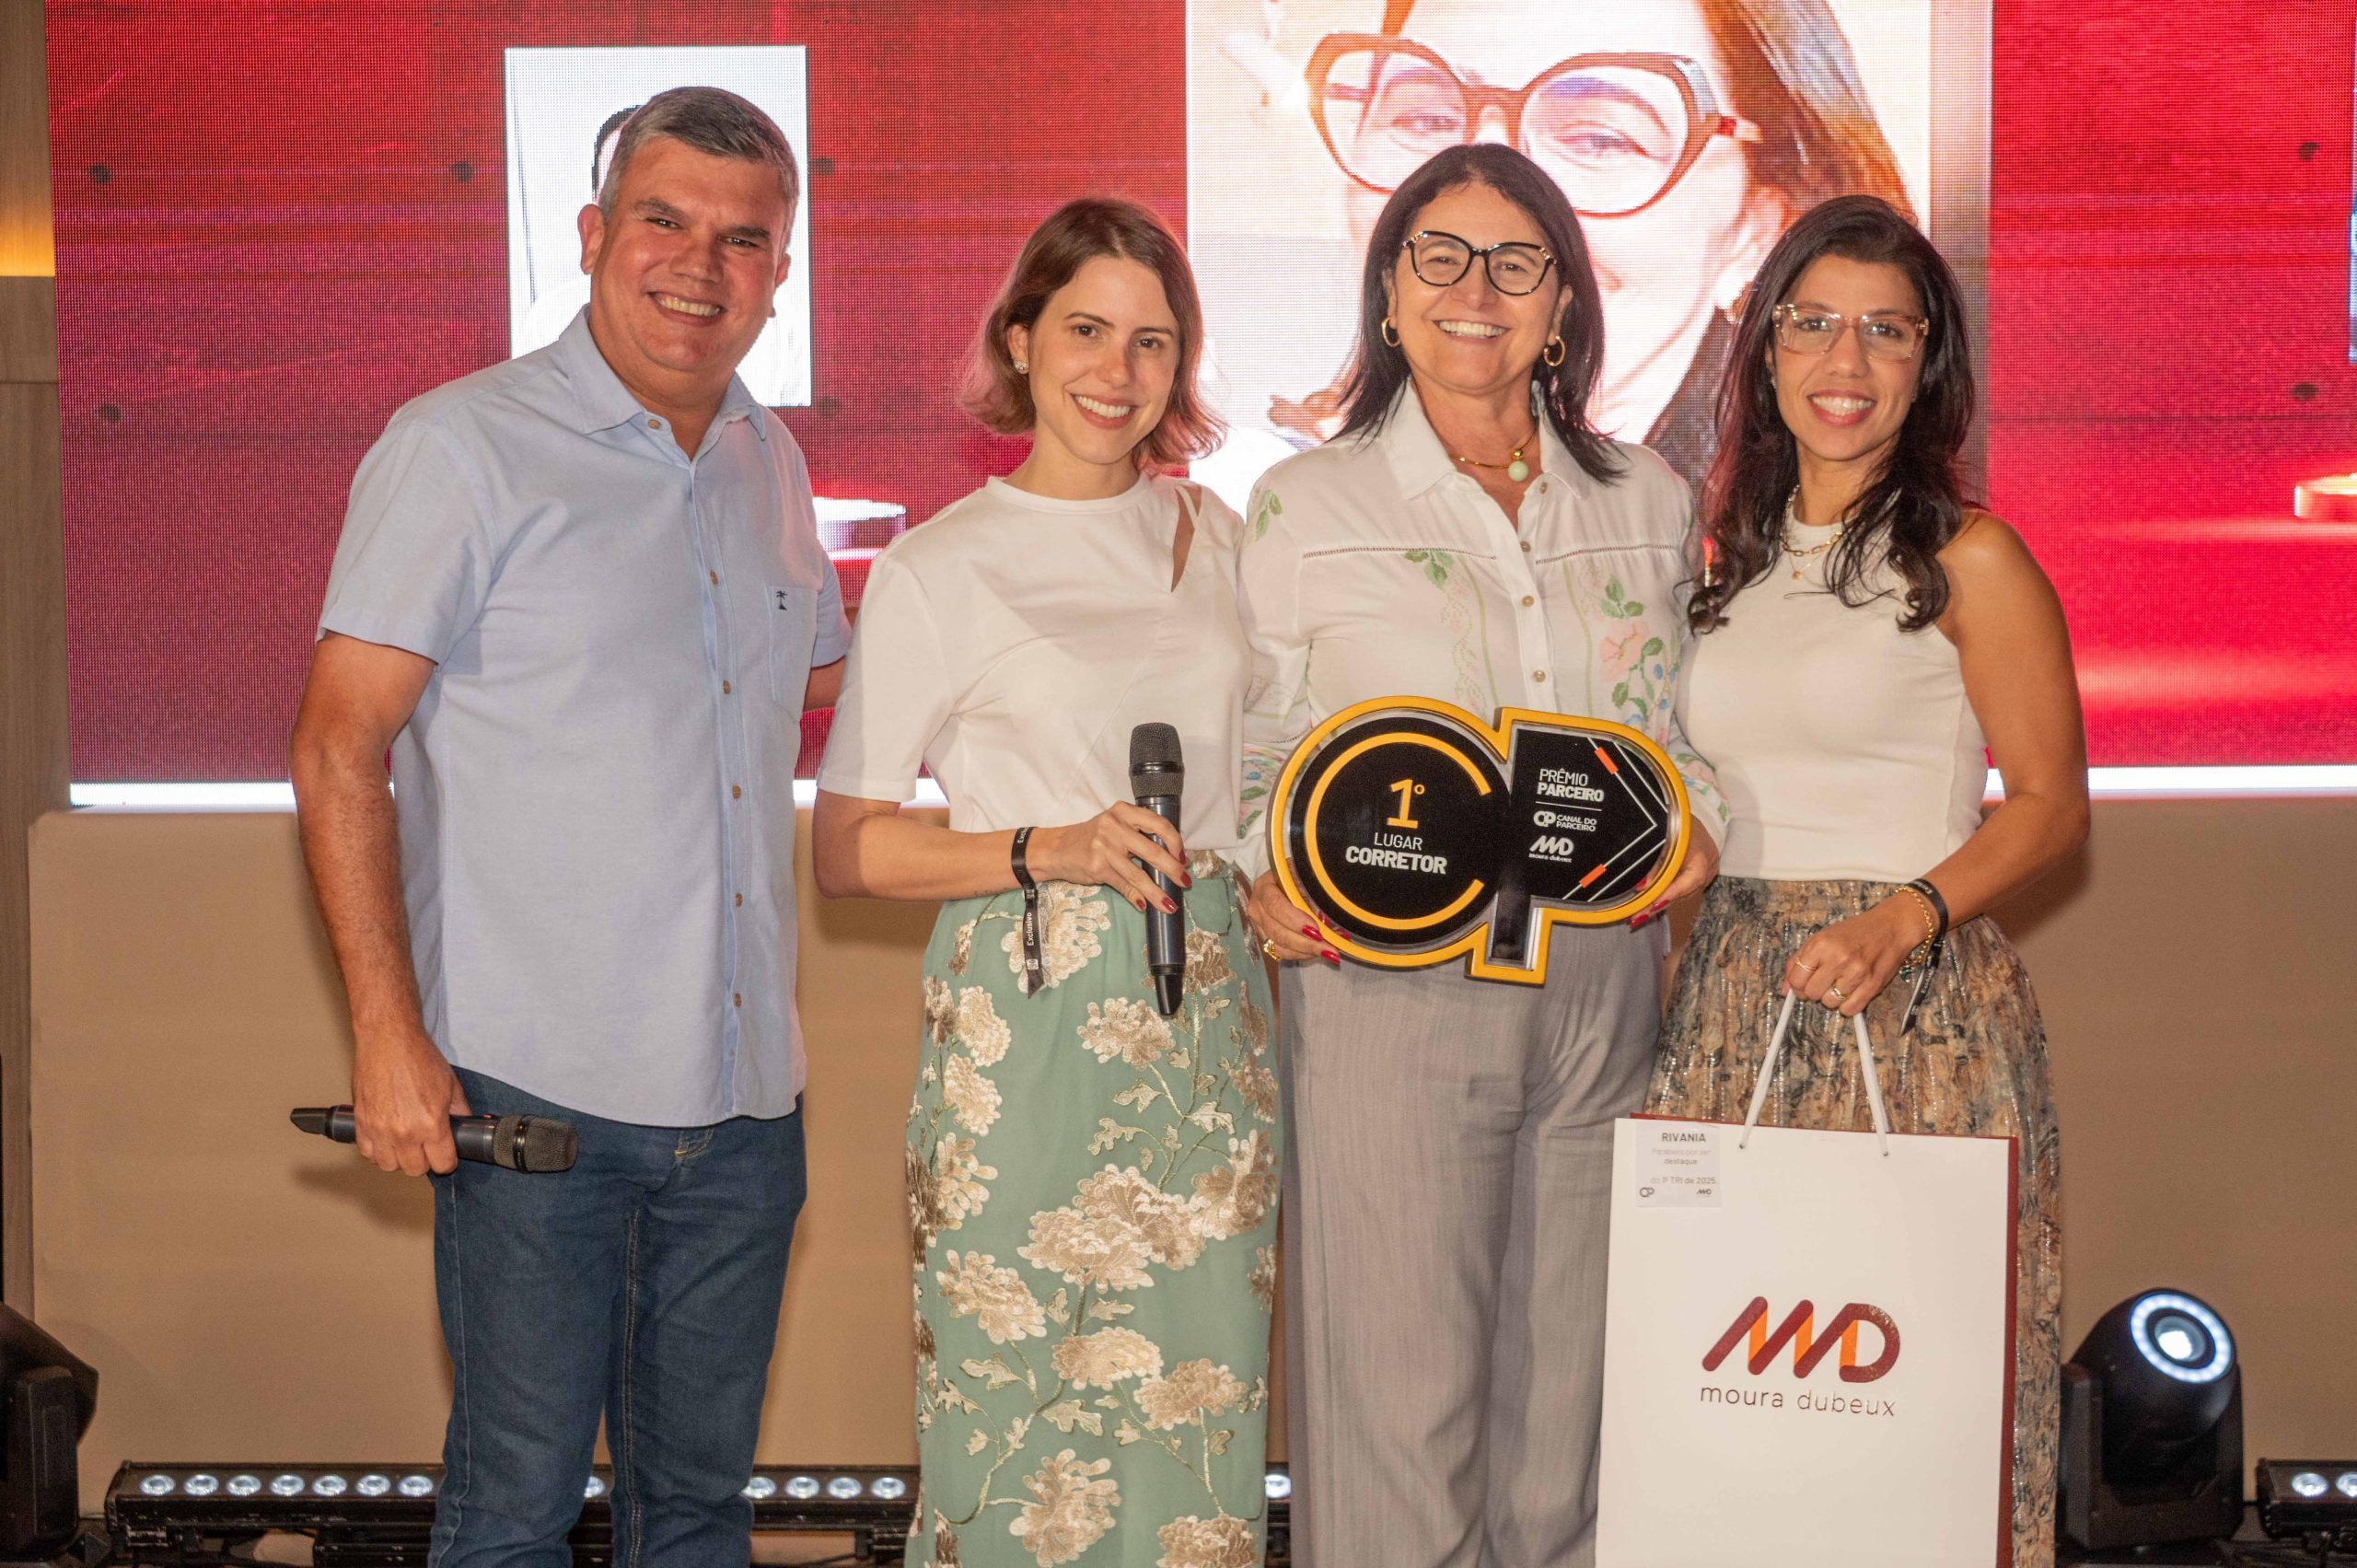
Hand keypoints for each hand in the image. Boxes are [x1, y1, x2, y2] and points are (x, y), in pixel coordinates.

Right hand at [352, 1028, 469, 1175]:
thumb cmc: (418, 1057)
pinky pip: (366, 1152)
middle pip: (415, 1169)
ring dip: (399, 1159)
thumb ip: (460, 1111)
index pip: (442, 1164)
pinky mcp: (361, 1122)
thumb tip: (466, 1126)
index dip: (447, 1161)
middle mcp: (404, 1132)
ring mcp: (379, 1129)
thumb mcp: (451, 1084)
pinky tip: (385, 1139)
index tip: (446, 1156)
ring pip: (389, 1165)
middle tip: (426, 1148)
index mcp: (431, 1124)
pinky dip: (376, 1150)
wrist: (389, 1039)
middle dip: (424, 1161)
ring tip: (405, 1145)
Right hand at [1032, 804, 1191, 915]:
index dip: (1175, 842)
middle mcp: (1114, 826)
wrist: (1056, 849)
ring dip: (1157, 892)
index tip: (1183, 857)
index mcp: (1123, 812)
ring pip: (1139, 874)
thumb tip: (1170, 857)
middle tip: (1185, 881)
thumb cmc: (1090, 837)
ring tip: (1169, 903)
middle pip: (1152, 851)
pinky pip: (1123, 885)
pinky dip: (1136, 897)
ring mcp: (1105, 847)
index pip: (1158, 824)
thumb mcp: (1114, 825)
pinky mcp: (1097, 867)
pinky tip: (1144, 905)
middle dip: (1173, 870)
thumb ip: (1138, 833)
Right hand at [1244, 870, 1339, 965]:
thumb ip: (1313, 888)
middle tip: (1328, 948)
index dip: (1295, 920)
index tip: (1316, 930)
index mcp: (1264, 887)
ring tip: (1328, 953)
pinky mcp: (1266, 937)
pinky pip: (1281, 952)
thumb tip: (1333, 907)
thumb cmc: (1297, 876)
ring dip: (1305, 951)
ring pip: (1279, 945)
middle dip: (1305, 942)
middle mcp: (1257, 907)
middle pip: (1277, 930)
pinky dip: (1300, 954)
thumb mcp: (1303, 875)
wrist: (1286, 881)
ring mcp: (1260, 925)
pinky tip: (1316, 952)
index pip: (1275, 905)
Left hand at [1632, 817, 1720, 926]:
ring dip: (1662, 903)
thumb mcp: (1662, 838)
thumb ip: (1654, 862)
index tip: (1652, 906)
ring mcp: (1707, 871)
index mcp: (1702, 854)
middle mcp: (1708, 866)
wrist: (1685, 813)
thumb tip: (1641, 887)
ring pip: (1683, 893)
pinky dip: (1667, 895)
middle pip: (1684, 892)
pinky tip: (1649, 904)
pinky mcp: (1701, 873)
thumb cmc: (1673, 821)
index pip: (1690, 880)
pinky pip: (1684, 888)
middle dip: (1659, 905)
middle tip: (1637, 917)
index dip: (1671, 893)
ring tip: (1639, 915)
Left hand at [1782, 898, 1921, 1016]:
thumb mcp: (1822, 937)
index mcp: (1821, 944)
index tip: (1804, 982)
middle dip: (1814, 990)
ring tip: (1841, 982)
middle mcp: (1838, 958)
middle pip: (1811, 993)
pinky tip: (1852, 991)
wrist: (1891, 926)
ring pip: (1829, 1003)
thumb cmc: (1856, 932)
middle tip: (1825, 981)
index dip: (1798, 984)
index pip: (1796, 978)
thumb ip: (1799, 961)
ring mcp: (1856, 973)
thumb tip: (1784, 990)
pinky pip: (1849, 1010)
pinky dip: (1847, 1005)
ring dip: (1832, 997)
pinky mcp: (1873, 986)